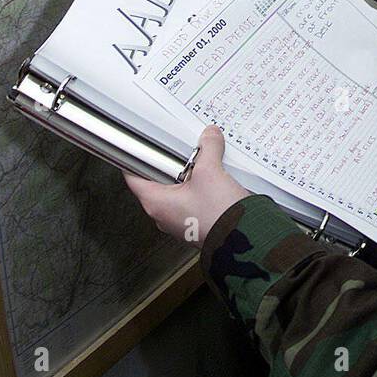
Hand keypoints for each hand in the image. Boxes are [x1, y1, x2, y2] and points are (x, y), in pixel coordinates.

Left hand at [123, 124, 249, 244]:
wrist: (243, 239)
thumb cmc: (218, 216)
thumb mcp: (210, 172)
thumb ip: (208, 149)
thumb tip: (209, 137)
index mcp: (156, 203)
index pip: (133, 176)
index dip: (134, 157)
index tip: (139, 145)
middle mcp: (164, 214)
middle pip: (158, 179)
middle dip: (171, 162)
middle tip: (181, 150)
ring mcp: (180, 219)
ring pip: (178, 188)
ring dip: (189, 175)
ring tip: (202, 164)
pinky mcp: (197, 221)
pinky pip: (192, 198)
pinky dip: (201, 187)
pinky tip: (214, 179)